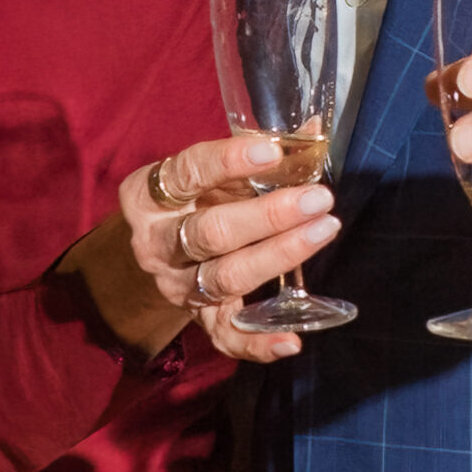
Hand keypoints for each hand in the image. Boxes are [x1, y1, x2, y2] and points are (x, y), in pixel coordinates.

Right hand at [63, 134, 339, 364]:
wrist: (159, 247)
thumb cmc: (193, 198)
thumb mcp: (209, 170)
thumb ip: (255, 151)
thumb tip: (313, 127)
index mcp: (149, 195)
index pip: (188, 174)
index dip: (228, 162)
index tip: (272, 152)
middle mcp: (157, 243)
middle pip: (211, 232)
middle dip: (268, 215)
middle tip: (318, 198)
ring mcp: (176, 285)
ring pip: (225, 277)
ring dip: (278, 256)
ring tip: (322, 232)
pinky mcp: (197, 319)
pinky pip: (225, 337)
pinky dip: (258, 344)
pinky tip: (293, 340)